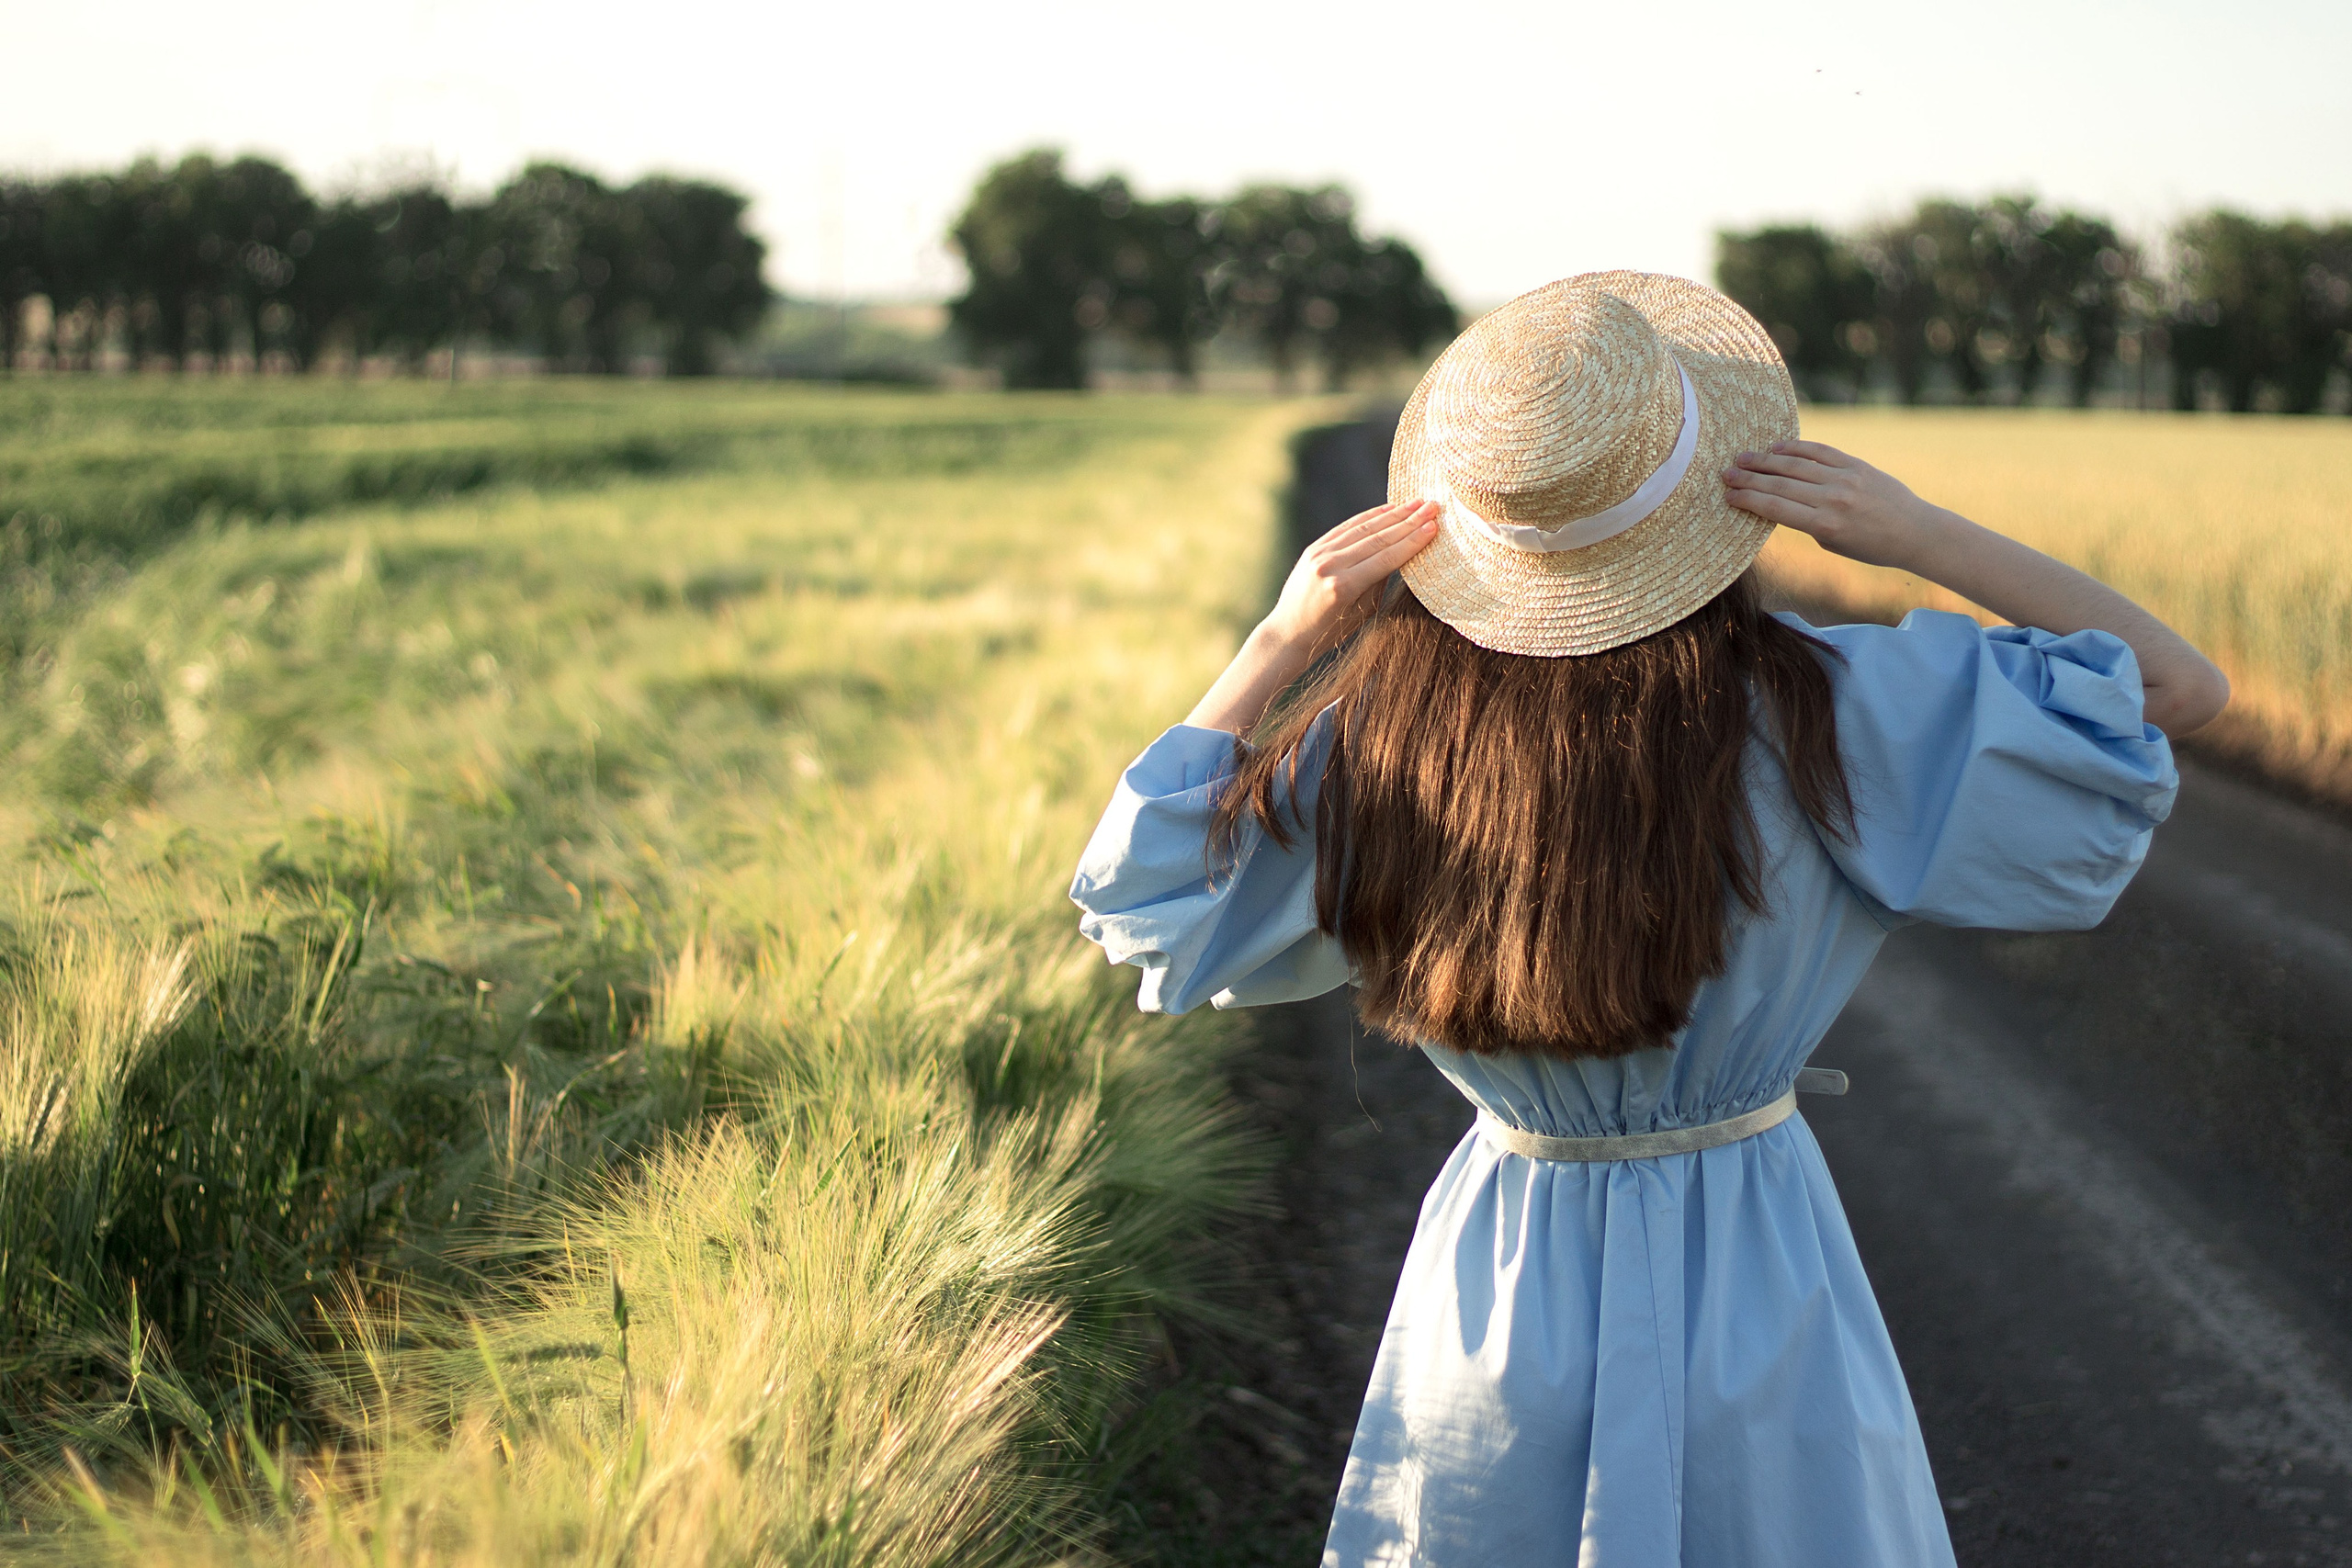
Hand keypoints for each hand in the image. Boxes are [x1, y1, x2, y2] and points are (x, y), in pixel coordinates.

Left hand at [1262, 499, 1440, 655]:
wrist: (1289, 630)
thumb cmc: (1331, 629)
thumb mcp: (1362, 612)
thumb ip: (1380, 581)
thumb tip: (1402, 551)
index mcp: (1343, 587)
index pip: (1386, 558)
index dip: (1412, 541)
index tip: (1434, 526)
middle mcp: (1330, 566)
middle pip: (1378, 539)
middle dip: (1408, 522)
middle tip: (1432, 507)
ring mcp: (1320, 554)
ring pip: (1364, 529)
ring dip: (1393, 514)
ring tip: (1416, 504)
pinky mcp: (1315, 548)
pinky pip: (1347, 527)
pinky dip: (1369, 516)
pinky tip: (1388, 508)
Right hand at [1721, 441, 1946, 569]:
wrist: (1915, 532)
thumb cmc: (1871, 547)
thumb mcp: (1833, 543)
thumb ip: (1807, 522)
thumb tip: (1778, 499)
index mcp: (1825, 525)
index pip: (1776, 508)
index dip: (1748, 500)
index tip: (1728, 496)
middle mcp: (1833, 499)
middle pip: (1780, 485)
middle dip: (1748, 479)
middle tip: (1725, 474)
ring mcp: (1845, 479)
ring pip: (1796, 466)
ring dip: (1764, 461)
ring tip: (1742, 458)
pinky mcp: (1857, 465)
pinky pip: (1820, 452)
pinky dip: (1796, 448)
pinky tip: (1776, 448)